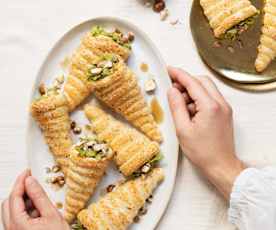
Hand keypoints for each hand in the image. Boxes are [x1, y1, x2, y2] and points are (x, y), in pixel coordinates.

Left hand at [1, 170, 69, 229]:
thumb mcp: (52, 214)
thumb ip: (39, 196)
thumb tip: (31, 181)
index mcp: (18, 225)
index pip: (14, 197)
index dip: (20, 182)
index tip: (27, 172)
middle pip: (8, 203)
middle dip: (19, 190)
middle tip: (30, 180)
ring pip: (11, 210)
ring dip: (23, 200)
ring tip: (38, 196)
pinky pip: (16, 218)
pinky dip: (25, 209)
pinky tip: (37, 207)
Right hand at [167, 67, 245, 199]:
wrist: (221, 166)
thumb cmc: (202, 152)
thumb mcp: (183, 129)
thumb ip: (176, 106)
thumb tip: (172, 90)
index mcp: (210, 106)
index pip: (193, 82)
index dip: (178, 74)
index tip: (168, 70)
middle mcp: (221, 104)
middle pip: (202, 82)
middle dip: (186, 82)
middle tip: (172, 88)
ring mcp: (225, 108)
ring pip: (206, 89)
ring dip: (192, 91)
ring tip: (179, 105)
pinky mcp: (224, 113)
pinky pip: (210, 98)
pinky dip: (198, 99)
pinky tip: (189, 110)